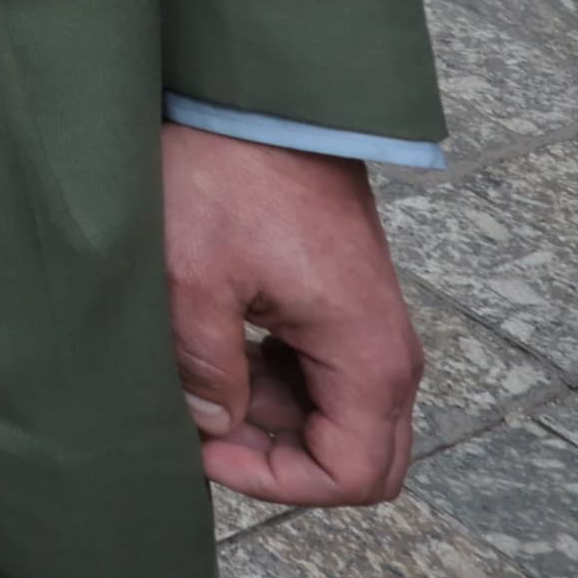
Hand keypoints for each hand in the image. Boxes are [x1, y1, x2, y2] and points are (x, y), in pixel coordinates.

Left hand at [162, 123, 420, 507]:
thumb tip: (208, 424)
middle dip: (278, 459)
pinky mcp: (340, 305)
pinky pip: (318, 376)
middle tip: (203, 425)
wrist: (257, 96)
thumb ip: (203, 365)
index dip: (277, 481)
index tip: (208, 449)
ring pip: (331, 417)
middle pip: (355, 456)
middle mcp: (384, 351)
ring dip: (267, 417)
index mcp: (367, 356)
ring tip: (196, 377)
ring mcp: (366, 327)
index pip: (353, 474)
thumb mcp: (193, 274)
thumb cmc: (228, 172)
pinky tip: (214, 348)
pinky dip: (269, 382)